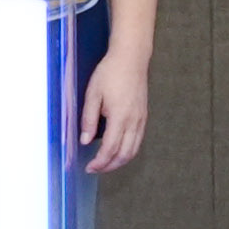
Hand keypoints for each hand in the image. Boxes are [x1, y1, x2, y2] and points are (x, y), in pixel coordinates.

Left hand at [75, 47, 153, 176]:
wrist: (131, 59)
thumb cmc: (110, 73)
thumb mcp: (93, 94)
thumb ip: (88, 119)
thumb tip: (84, 140)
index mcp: (120, 117)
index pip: (110, 149)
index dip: (99, 162)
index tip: (89, 167)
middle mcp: (133, 121)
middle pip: (124, 154)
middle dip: (109, 166)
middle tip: (95, 169)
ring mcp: (141, 119)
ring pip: (133, 150)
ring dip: (120, 161)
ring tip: (105, 163)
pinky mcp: (143, 116)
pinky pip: (138, 140)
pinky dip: (128, 151)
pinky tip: (118, 150)